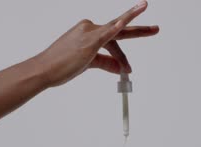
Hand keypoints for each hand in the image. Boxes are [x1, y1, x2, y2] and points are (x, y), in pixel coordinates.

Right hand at [34, 0, 158, 86]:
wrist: (44, 69)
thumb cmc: (61, 66)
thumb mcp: (87, 64)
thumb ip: (105, 63)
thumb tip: (121, 69)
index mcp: (88, 32)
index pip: (112, 41)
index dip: (122, 56)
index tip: (127, 69)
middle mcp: (90, 28)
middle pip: (120, 30)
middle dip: (140, 30)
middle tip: (156, 29)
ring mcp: (89, 33)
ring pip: (118, 34)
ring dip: (137, 33)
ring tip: (155, 29)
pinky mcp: (88, 41)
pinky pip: (107, 32)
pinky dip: (116, 27)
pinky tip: (124, 23)